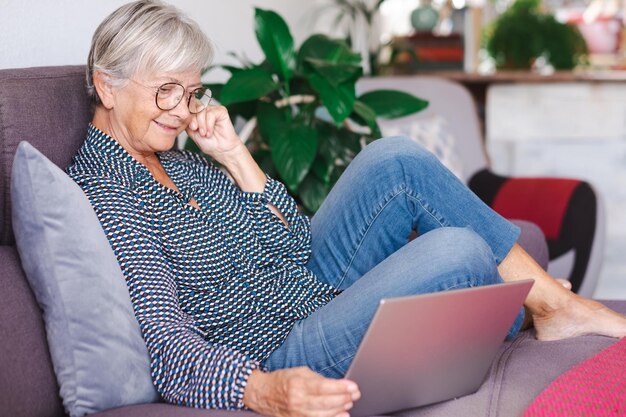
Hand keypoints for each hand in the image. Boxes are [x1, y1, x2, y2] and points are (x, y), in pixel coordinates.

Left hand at [186, 105, 246, 165]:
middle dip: (195, 121)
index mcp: (197, 114)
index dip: (188, 117)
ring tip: (205, 134)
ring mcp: (213, 110)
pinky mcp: (221, 111)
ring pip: (202, 110)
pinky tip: (210, 132)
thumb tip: (184, 114)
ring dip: (202, 124)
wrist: (221, 150)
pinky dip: (209, 124)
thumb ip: (188, 122)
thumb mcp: (192, 132)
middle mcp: (205, 110)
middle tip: (198, 131)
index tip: (192, 128)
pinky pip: (211, 113)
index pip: (188, 108)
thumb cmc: (209, 143)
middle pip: (194, 107)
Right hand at [243, 367, 360, 416]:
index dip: (341, 387)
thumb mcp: (300, 372)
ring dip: (341, 409)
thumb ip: (319, 379)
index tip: (353, 386)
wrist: (264, 394)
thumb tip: (338, 385)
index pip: (324, 387)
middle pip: (327, 403)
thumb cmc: (283, 381)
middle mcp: (297, 401)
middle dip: (345, 398)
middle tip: (355, 394)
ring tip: (349, 402)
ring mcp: (297, 414)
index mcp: (298, 385)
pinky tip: (342, 414)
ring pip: (325, 415)